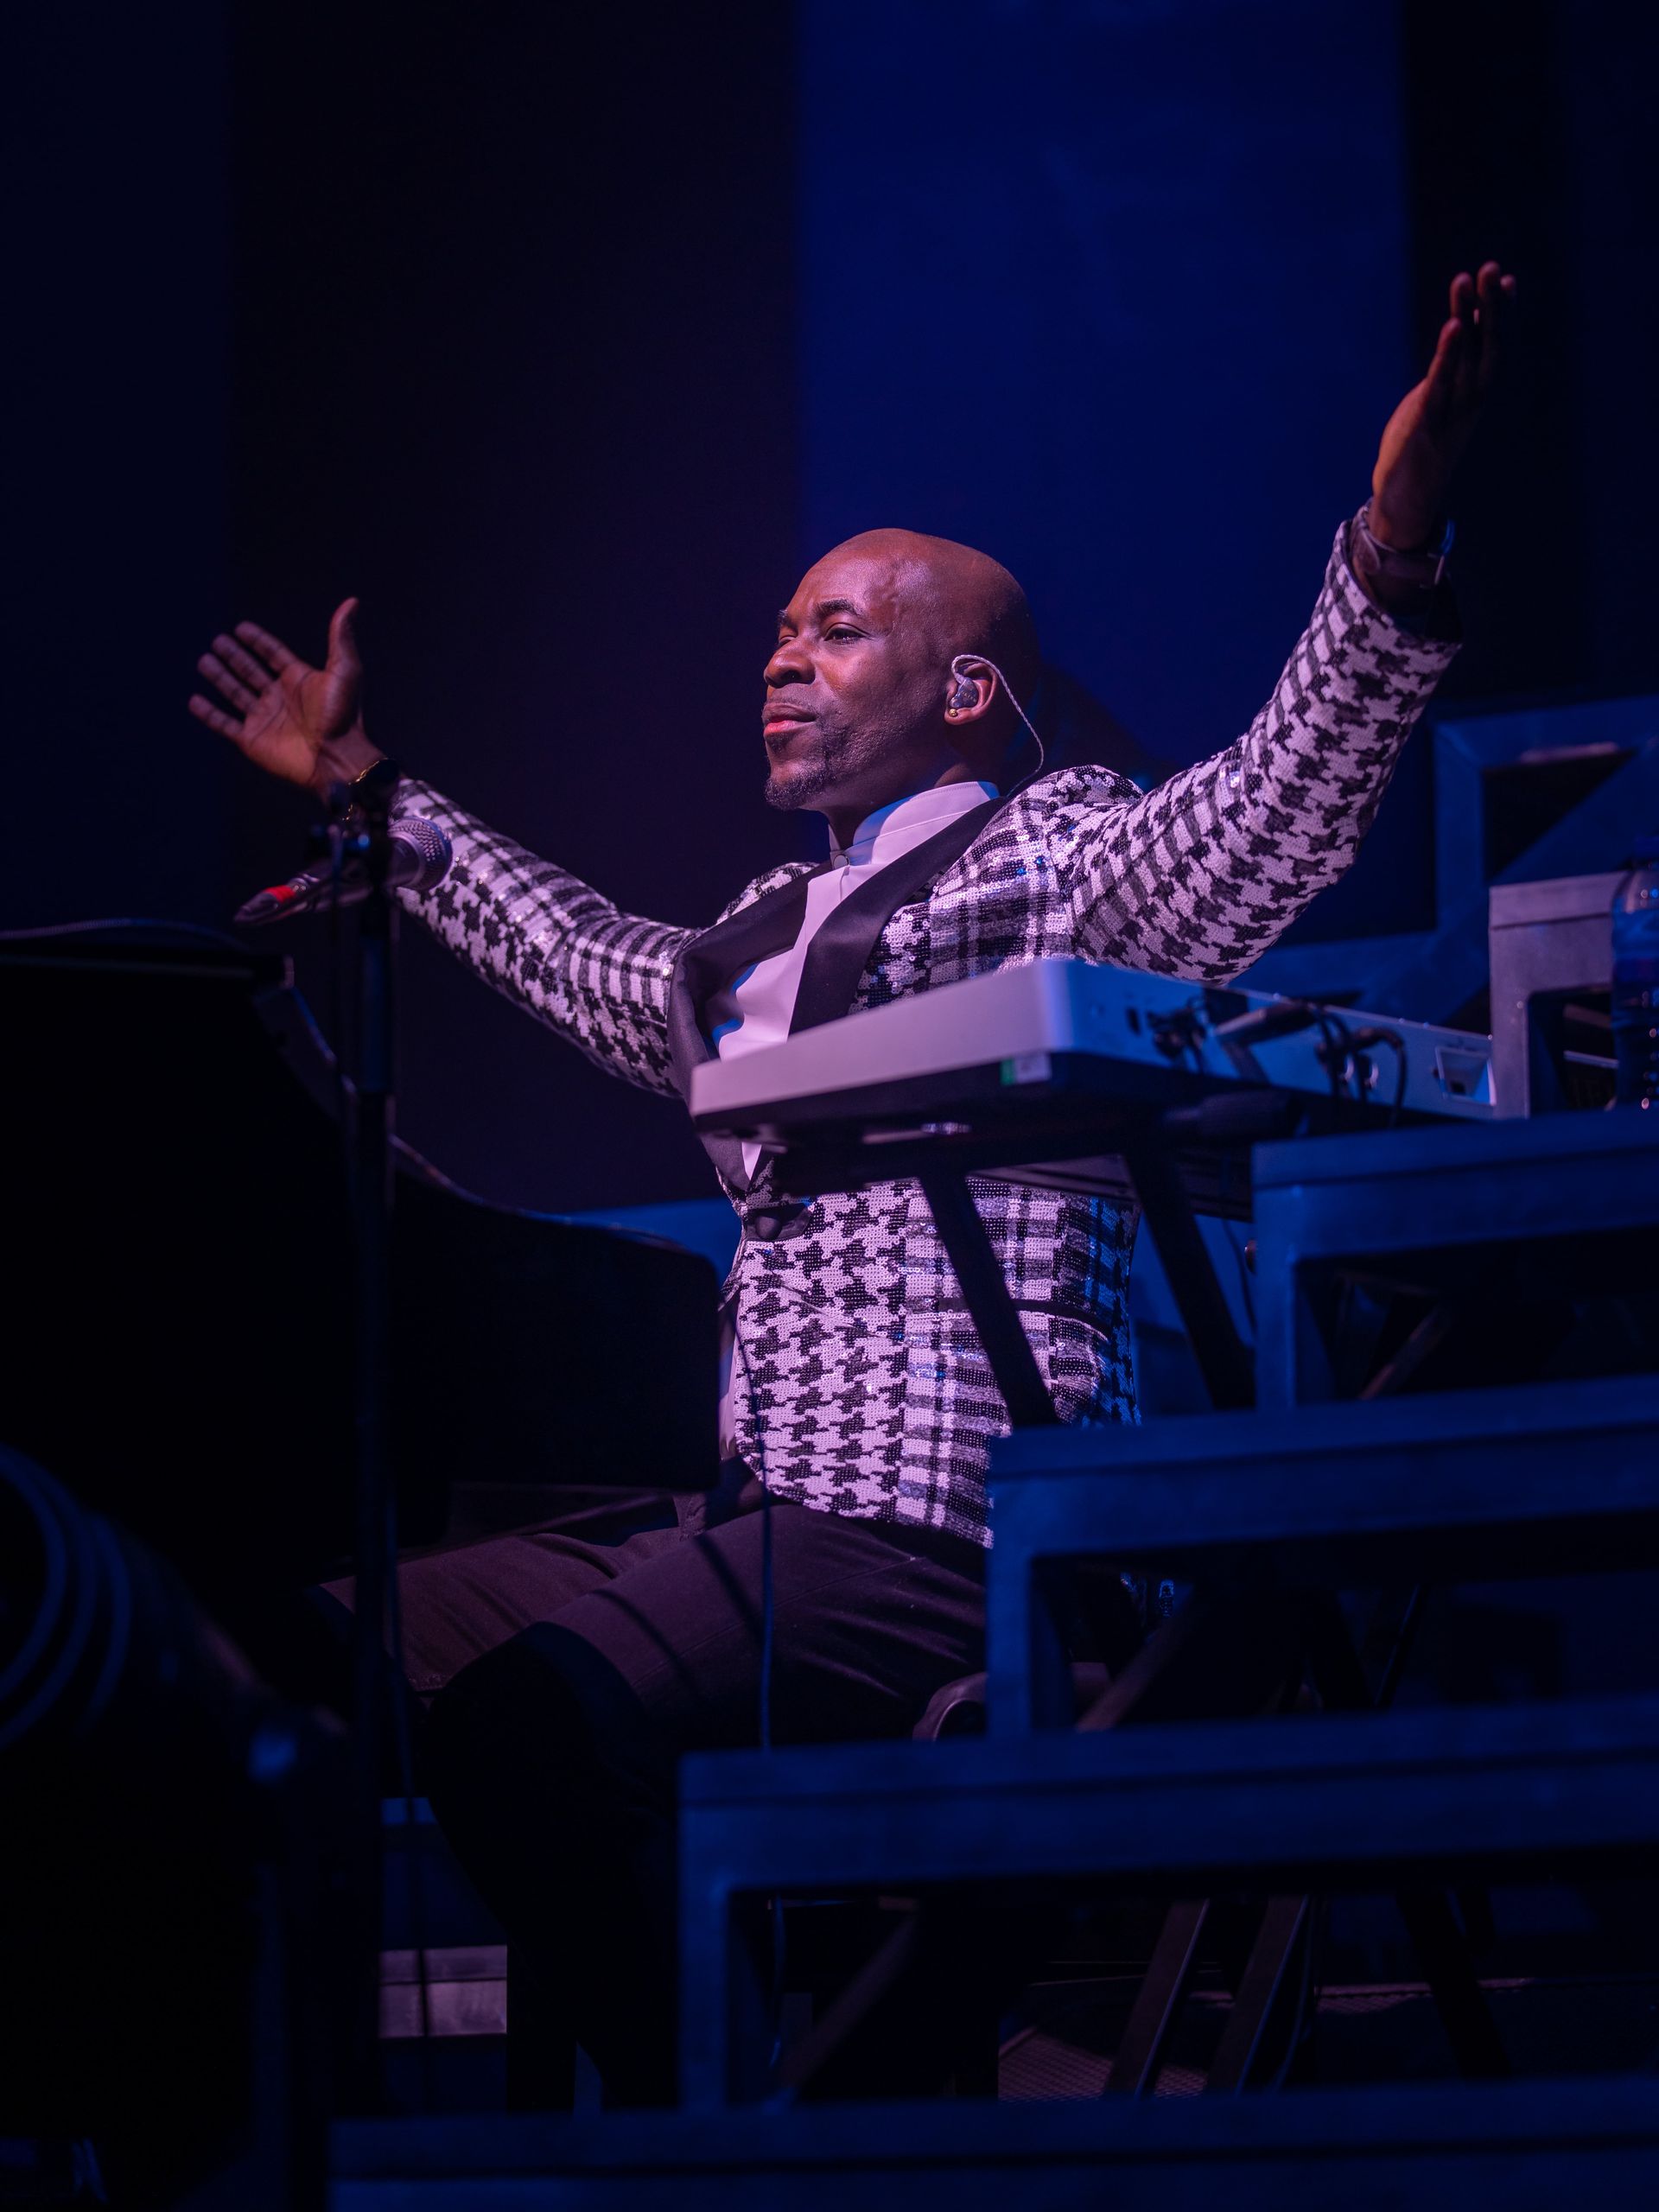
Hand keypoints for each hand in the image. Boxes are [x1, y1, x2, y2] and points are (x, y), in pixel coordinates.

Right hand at [188, 599, 381, 795]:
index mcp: (299, 680)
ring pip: (235, 693)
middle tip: (217, 642)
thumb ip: (340, 637)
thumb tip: (351, 602)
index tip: (241, 628)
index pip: (273, 654)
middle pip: (250, 671)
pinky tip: (194, 700)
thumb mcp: (344, 670)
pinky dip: (209, 713)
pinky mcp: (251, 739)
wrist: (335, 756)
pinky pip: (224, 724)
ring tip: (204, 661)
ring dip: (219, 677)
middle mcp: (280, 698)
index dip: (258, 641)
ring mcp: (264, 718)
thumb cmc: (342, 715)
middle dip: (234, 657)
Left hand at [1370, 261, 1516, 548]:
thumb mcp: (1436, 404)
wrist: (1405, 500)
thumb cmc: (1420, 447)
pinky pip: (1441, 382)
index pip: (1490, 346)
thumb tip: (1454, 343)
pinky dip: (1448, 354)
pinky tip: (1454, 325)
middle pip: (1485, 344)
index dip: (1499, 313)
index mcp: (1472, 394)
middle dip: (1490, 306)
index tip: (1506, 278)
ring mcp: (1450, 411)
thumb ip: (1446, 375)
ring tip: (1468, 282)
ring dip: (1468, 316)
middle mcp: (1468, 399)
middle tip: (1492, 268)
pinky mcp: (1426, 422)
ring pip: (1465, 357)